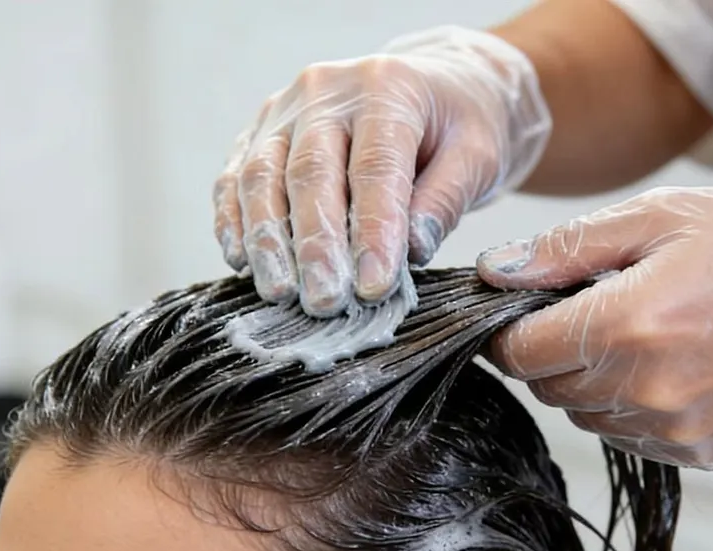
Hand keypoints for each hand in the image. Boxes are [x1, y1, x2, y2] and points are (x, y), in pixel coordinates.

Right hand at [213, 26, 550, 316]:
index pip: (375, 166)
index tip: (374, 287)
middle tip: (325, 302)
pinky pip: (237, 178)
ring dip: (268, 240)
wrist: (435, 86)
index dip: (373, 230)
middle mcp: (327, 90)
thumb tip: (409, 251)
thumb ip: (446, 200)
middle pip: (310, 171)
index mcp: (387, 86)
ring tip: (281, 293)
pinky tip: (243, 262)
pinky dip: (234, 221)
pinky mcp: (260, 132)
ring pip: (262, 175)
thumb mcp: (477, 155)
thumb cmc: (461, 124)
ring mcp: (285, 109)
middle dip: (316, 244)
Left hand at [477, 182, 712, 468]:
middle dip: (552, 347)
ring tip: (642, 328)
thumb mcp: (661, 216)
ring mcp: (676, 428)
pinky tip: (669, 360)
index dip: (508, 329)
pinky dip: (629, 402)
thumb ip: (566, 248)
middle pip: (547, 386)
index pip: (518, 352)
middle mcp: (647, 389)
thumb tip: (496, 271)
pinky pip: (629, 434)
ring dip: (590, 376)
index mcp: (629, 324)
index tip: (523, 308)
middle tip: (593, 303)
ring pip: (585, 414)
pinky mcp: (701, 451)